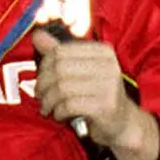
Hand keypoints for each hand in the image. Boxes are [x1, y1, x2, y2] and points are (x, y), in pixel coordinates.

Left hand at [32, 24, 158, 159]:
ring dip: (48, 101)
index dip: (44, 67)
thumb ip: (59, 53)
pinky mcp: (106, 107)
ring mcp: (109, 86)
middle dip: (43, 84)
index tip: (41, 80)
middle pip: (60, 68)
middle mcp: (108, 65)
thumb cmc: (97, 95)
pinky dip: (58, 112)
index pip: (61, 51)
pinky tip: (59, 115)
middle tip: (40, 96)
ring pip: (62, 88)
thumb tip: (37, 35)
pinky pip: (69, 105)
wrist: (122, 123)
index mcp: (102, 51)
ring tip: (47, 108)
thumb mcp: (80, 71)